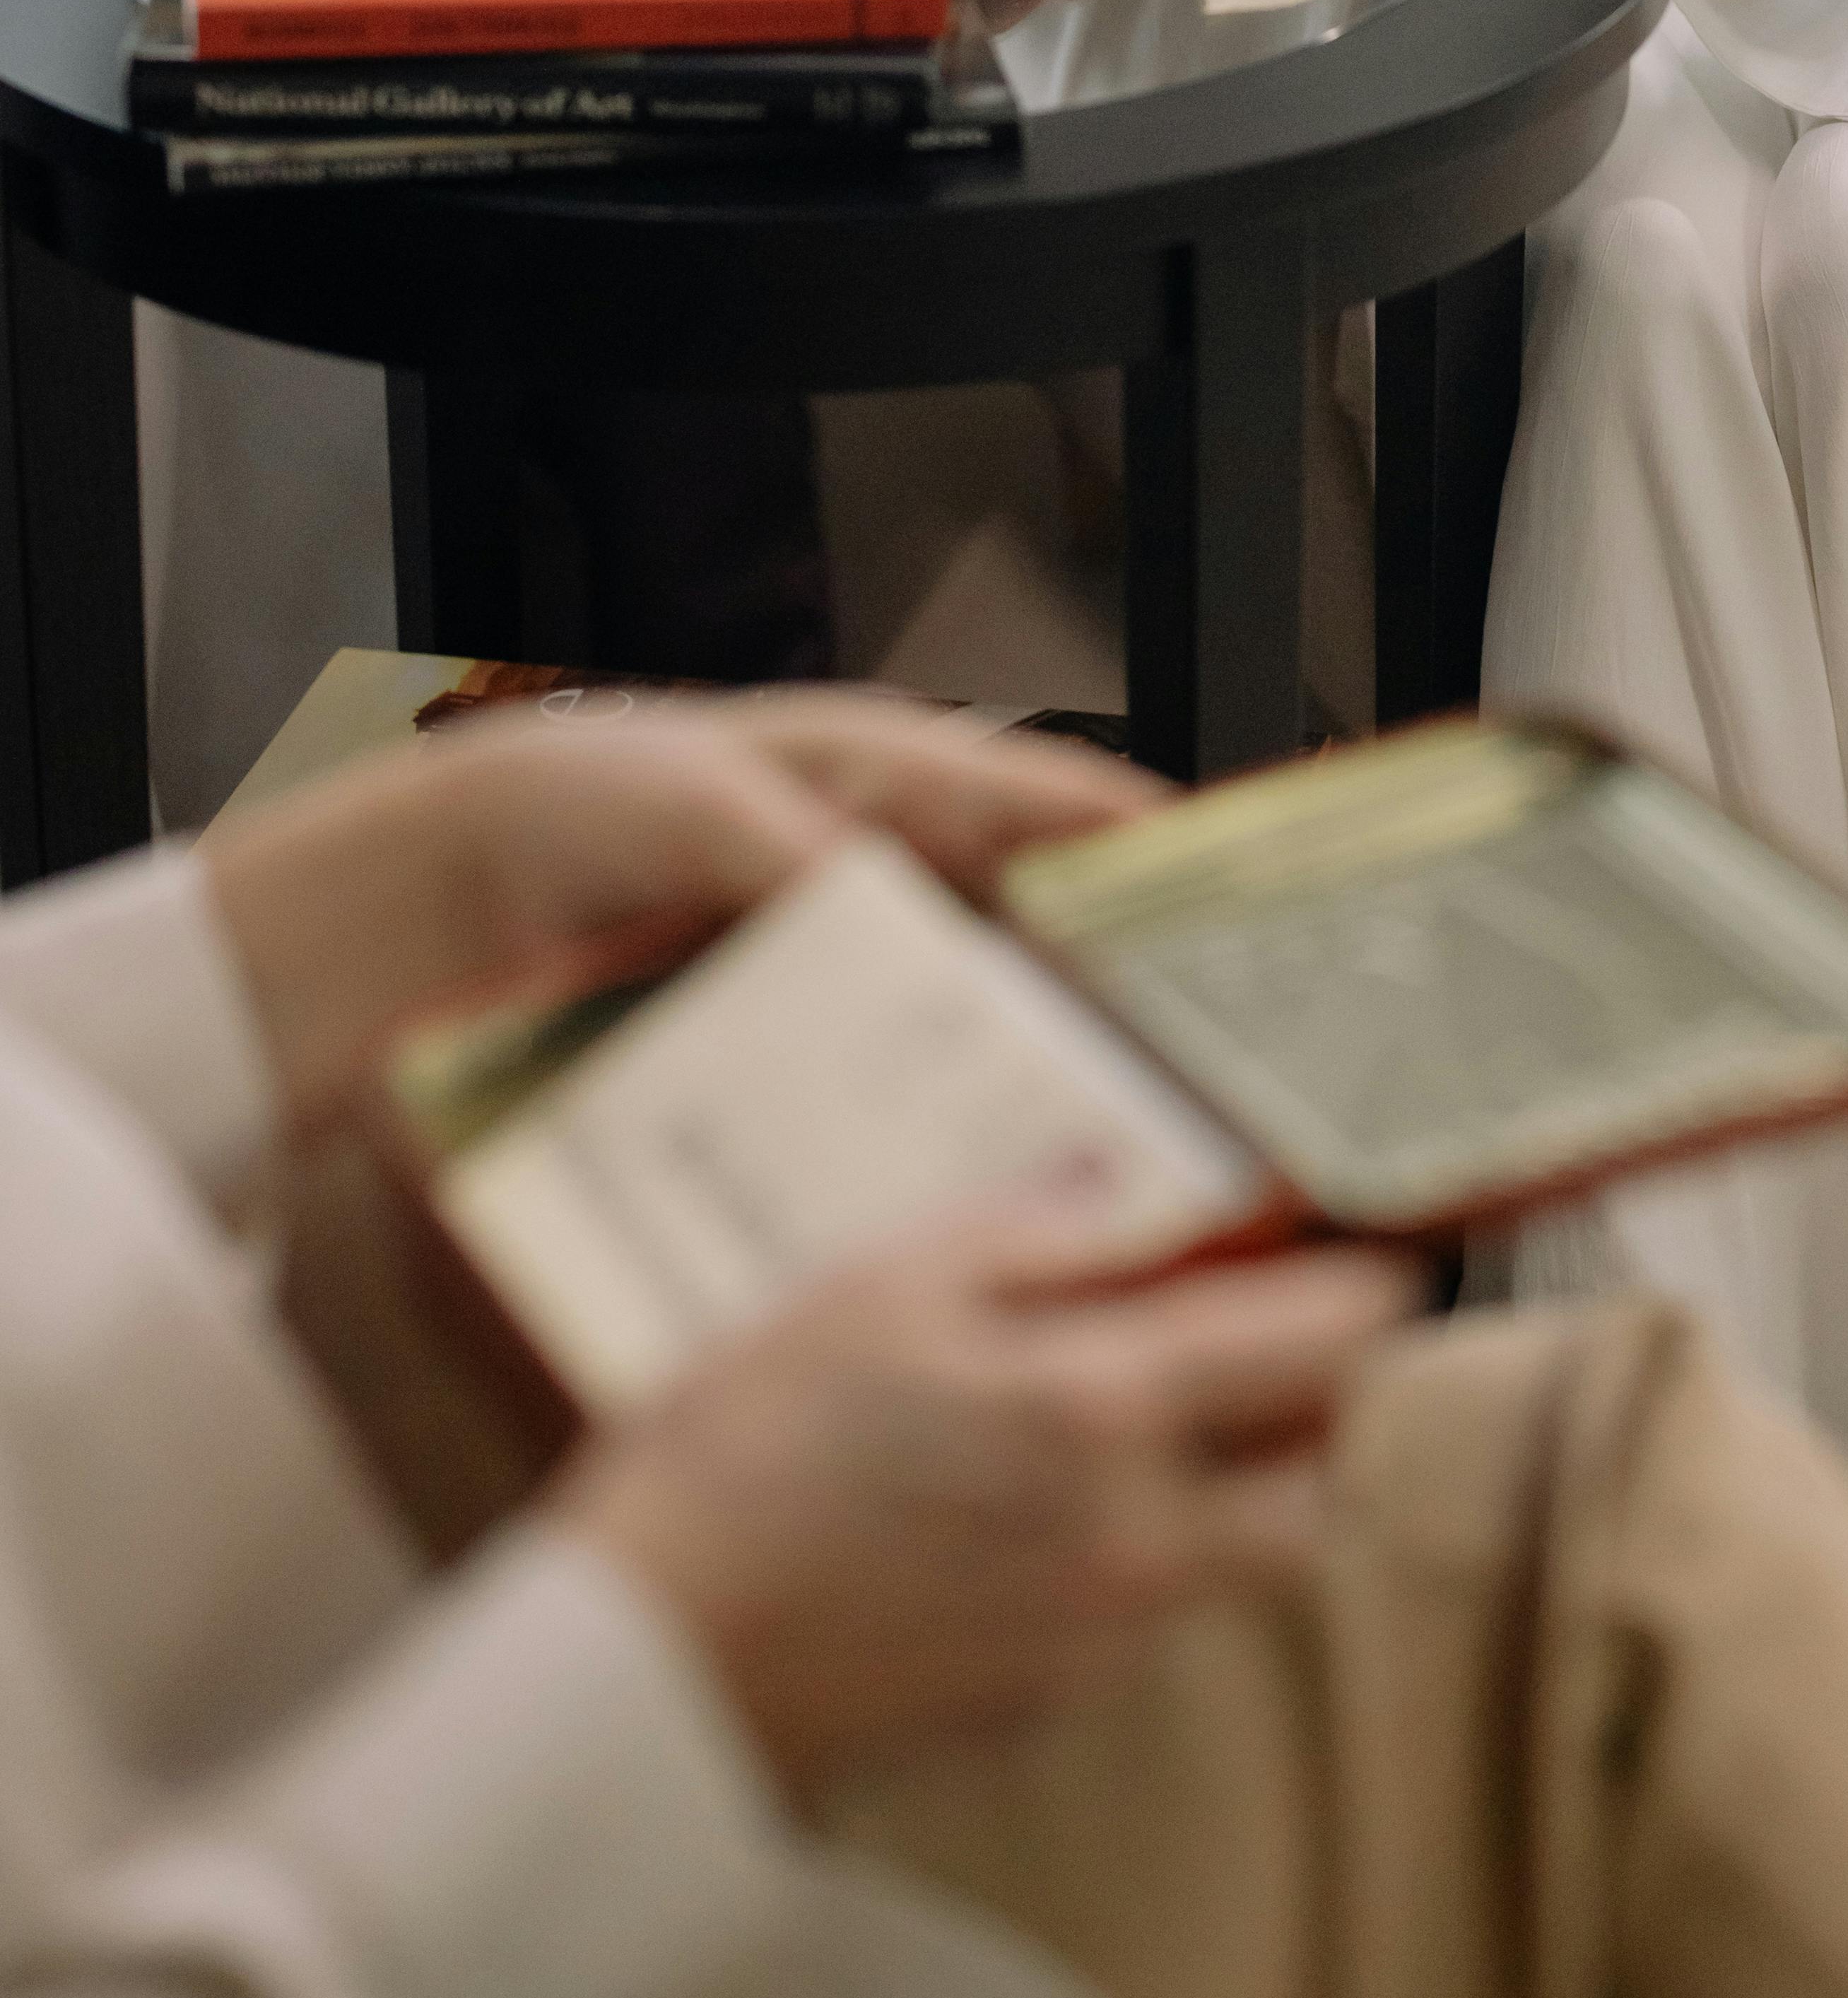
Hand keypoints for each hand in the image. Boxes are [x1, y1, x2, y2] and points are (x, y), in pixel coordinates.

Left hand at [206, 689, 1151, 1141]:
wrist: (433, 905)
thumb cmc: (568, 807)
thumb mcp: (687, 797)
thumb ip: (786, 848)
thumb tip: (873, 914)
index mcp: (892, 784)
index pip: (1063, 809)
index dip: (1167, 858)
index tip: (1264, 922)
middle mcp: (893, 880)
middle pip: (1053, 937)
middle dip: (1136, 1003)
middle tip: (1234, 1084)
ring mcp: (846, 978)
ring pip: (985, 1035)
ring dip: (1049, 1093)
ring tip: (1140, 1172)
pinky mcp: (792, 1062)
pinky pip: (890, 1107)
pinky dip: (938, 1148)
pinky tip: (979, 1213)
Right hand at [559, 1213, 1415, 1796]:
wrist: (653, 1650)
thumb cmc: (753, 1444)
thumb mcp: (884, 1280)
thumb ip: (1029, 1229)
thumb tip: (1121, 1188)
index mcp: (1105, 1404)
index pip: (1320, 1346)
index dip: (1363, 1293)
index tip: (1372, 1265)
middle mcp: (1135, 1533)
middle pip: (1315, 1485)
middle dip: (1313, 1420)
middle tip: (1263, 1357)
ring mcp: (1095, 1635)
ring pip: (1238, 1566)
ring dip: (1231, 1497)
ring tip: (1139, 1430)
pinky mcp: (1042, 1701)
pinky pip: (1143, 1624)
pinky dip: (1131, 1565)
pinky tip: (1033, 1518)